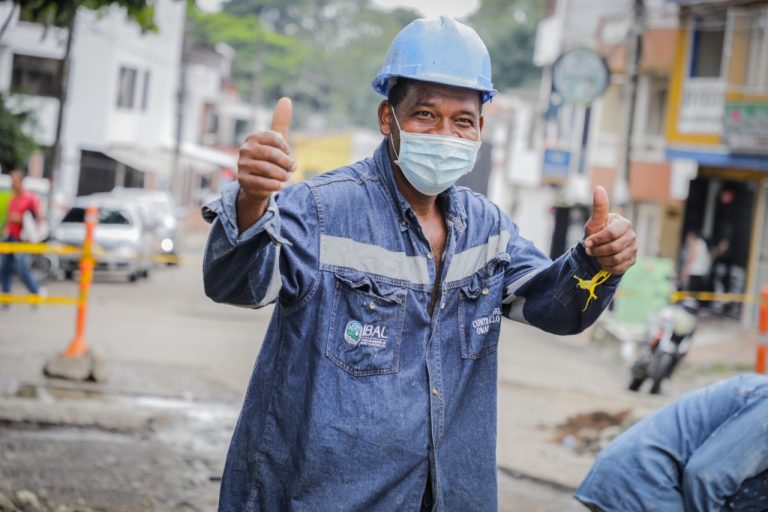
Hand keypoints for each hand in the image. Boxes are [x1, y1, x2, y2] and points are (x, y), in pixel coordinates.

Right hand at [236, 97, 295, 230]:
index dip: (286, 149)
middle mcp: (245, 149)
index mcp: (254, 137)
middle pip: (272, 155)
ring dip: (282, 175)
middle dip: (287, 163)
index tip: (289, 155)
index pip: (275, 138)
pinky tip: (280, 186)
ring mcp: (241, 164)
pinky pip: (261, 182)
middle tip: (293, 169)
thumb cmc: (270, 159)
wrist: (258, 183)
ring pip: (268, 169)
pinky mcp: (242, 180)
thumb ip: (281, 122)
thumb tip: (285, 99)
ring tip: (286, 178)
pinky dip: (274, 185)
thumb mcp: (276, 141)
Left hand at [583, 186, 636, 274]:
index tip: (587, 243)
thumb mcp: (595, 221)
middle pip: (614, 248)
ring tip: (596, 255)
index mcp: (624, 224)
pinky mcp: (632, 260)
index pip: (611, 234)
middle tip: (590, 251)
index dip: (597, 240)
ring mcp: (634, 248)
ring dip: (601, 259)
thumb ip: (598, 207)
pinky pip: (618, 268)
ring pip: (616, 259)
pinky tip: (603, 261)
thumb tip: (599, 188)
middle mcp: (632, 235)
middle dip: (598, 251)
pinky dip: (606, 266)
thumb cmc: (597, 231)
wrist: (599, 248)